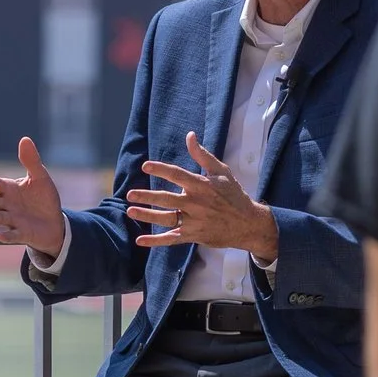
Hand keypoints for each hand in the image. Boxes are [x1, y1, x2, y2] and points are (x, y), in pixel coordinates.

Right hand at [0, 136, 67, 257]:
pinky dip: (6, 237)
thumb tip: (25, 139)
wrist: (55, 222)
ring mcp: (12, 221)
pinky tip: (0, 236)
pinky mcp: (21, 234)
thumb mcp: (40, 178)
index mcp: (8, 190)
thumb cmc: (43, 199)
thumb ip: (31, 161)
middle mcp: (6, 205)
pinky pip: (11, 236)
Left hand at [125, 134, 278, 259]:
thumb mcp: (221, 172)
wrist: (248, 224)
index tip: (146, 166)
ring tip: (130, 211)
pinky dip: (156, 241)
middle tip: (130, 194)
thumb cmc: (234, 195)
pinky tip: (140, 240)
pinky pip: (172, 239)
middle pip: (167, 199)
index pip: (177, 175)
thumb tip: (189, 135)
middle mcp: (196, 204)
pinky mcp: (194, 235)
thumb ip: (202, 155)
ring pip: (166, 219)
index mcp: (202, 186)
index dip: (161, 170)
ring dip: (147, 216)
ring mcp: (194, 221)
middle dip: (147, 196)